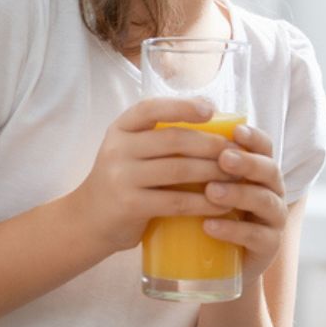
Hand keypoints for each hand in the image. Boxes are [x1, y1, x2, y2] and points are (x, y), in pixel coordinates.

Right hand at [72, 97, 232, 255]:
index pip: (151, 108)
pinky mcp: (130, 206)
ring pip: (179, 169)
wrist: (88, 220)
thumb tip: (217, 119)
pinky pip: (175, 202)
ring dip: (214, 172)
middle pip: (174, 139)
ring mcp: (121, 178)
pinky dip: (204, 202)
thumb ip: (160, 135)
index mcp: (121, 128)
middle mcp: (118, 148)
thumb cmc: (125, 179)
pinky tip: (223, 204)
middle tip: (238, 151)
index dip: (183, 106)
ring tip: (238, 175)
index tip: (211, 109)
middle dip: (212, 144)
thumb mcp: (132, 149)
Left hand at [199, 122, 287, 285]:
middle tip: (223, 159)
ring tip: (211, 192)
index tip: (235, 131)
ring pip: (265, 201)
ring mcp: (273, 220)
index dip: (253, 137)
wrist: (214, 267)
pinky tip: (210, 225)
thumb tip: (161, 127)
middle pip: (270, 170)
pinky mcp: (268, 247)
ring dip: (239, 194)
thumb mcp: (201, 188)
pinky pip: (256, 236)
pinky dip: (233, 230)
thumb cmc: (204, 216)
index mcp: (259, 172)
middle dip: (247, 162)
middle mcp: (272, 191)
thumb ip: (193, 163)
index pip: (264, 147)